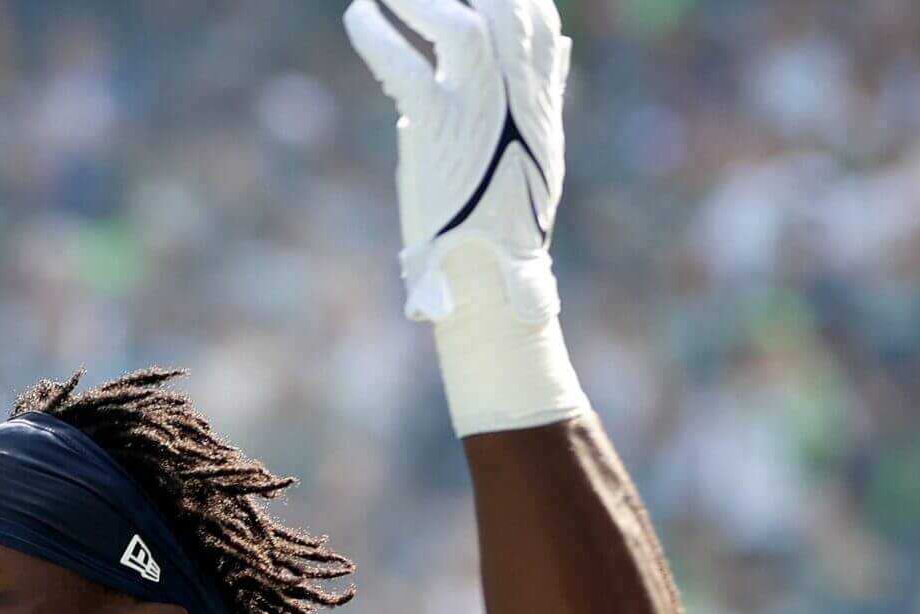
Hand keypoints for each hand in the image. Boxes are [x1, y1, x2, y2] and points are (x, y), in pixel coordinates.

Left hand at [345, 0, 570, 324]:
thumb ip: (542, 94)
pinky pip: (405, 66)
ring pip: (461, 28)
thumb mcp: (541, 148)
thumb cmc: (506, 223)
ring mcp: (479, 111)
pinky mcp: (438, 128)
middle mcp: (515, 98)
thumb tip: (560, 48)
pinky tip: (359, 16)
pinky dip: (378, 35)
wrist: (489, 279)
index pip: (537, 23)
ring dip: (421, 1)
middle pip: (507, 12)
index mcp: (537, 101)